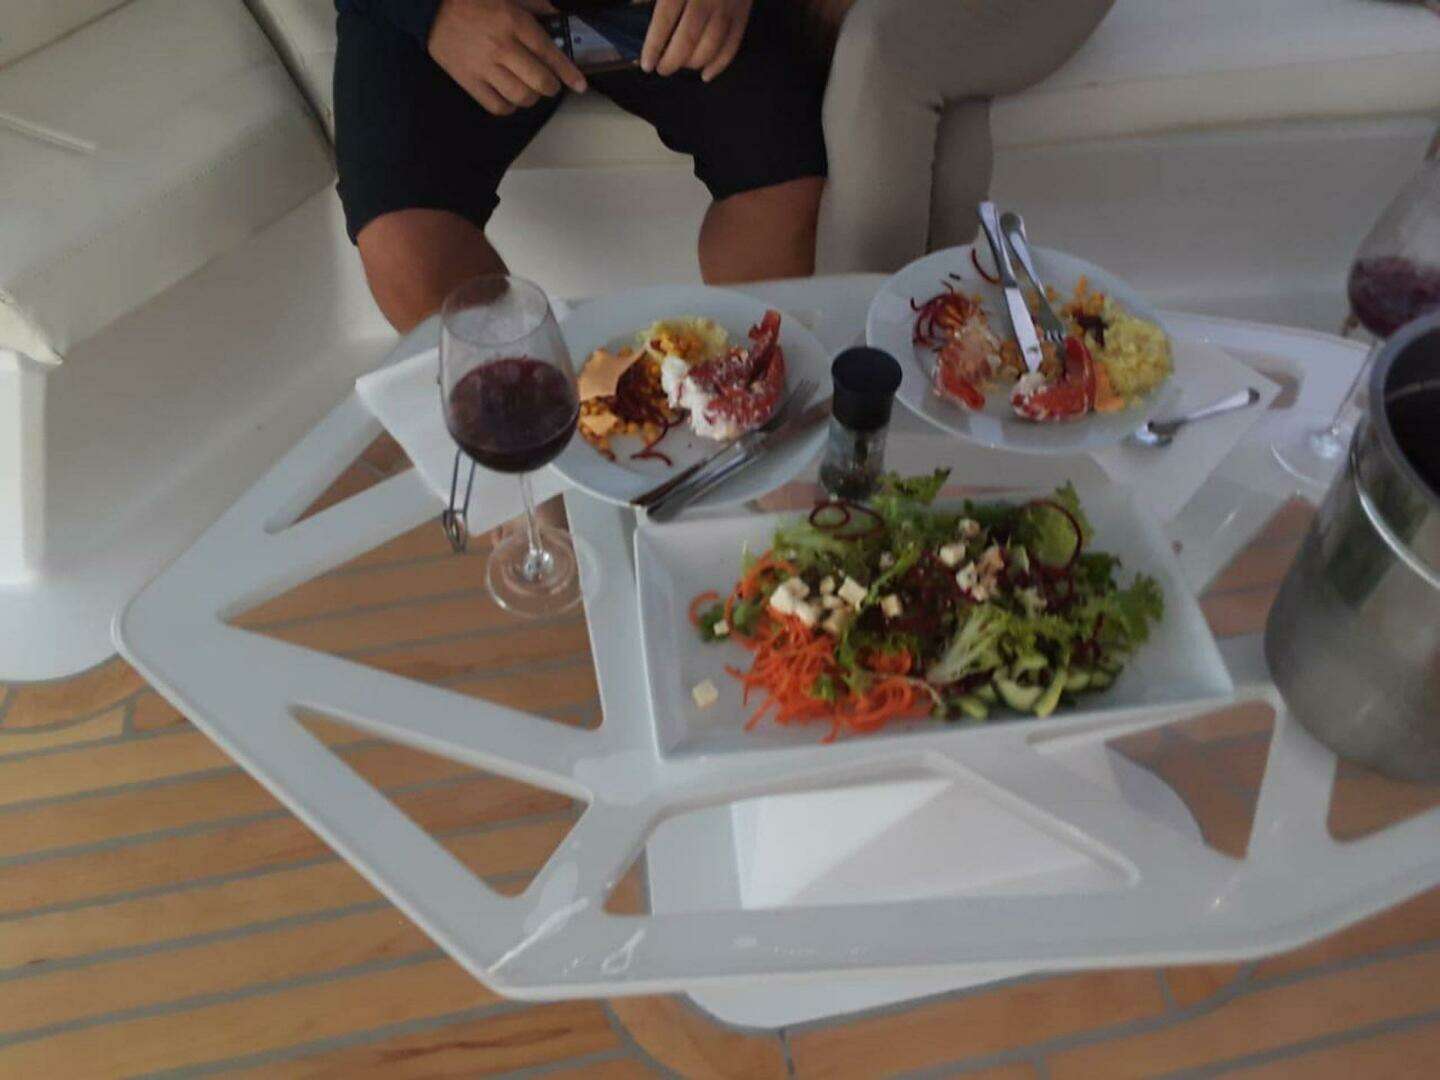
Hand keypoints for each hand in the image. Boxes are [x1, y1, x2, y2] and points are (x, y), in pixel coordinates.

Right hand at [428, 0, 586, 115]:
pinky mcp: (467, 80)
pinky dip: (510, 107)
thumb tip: (557, 13)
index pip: (549, 53)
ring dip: (532, 98)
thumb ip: (535, 4)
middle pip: (539, 81)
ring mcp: (483, 66)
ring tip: (530, 90)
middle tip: (550, 85)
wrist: (430, 7)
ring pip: (521, 96)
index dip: (568, 73)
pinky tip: (511, 97)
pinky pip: (497, 105)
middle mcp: (501, 46)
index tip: (580, 85)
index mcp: (513, 22)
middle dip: (551, 87)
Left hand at [641, 0, 753, 81]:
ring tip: (679, 68)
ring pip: (710, 46)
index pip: (665, 21)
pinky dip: (720, 64)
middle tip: (661, 70)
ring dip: (692, 64)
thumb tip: (635, 7)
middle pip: (687, 39)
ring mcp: (728, 6)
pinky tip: (706, 75)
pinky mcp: (743, 12)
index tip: (645, 64)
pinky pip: (733, 44)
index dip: (654, 46)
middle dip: (672, 61)